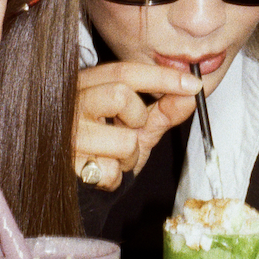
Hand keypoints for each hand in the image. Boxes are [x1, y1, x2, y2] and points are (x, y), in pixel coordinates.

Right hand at [74, 62, 199, 190]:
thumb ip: (162, 111)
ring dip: (128, 157)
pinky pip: (109, 171)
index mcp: (85, 85)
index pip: (125, 71)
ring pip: (124, 140)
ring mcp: (65, 134)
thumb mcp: (135, 127)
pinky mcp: (65, 164)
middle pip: (120, 95)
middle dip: (138, 118)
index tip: (193, 84)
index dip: (162, 76)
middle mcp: (70, 104)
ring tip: (112, 157)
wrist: (72, 187)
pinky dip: (114, 178)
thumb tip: (190, 95)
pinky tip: (99, 172)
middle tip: (130, 130)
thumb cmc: (102, 150)